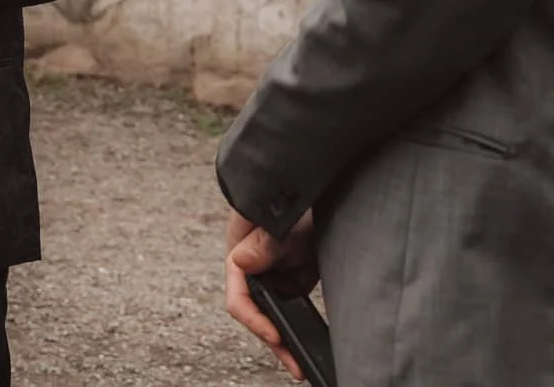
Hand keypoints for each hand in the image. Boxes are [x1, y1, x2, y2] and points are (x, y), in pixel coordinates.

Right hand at [224, 207, 317, 380]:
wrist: (314, 189)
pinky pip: (292, 305)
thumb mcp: (279, 223)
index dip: (256, 321)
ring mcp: (274, 274)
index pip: (239, 300)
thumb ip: (261, 243)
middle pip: (258, 313)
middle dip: (275, 340)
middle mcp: (254, 270)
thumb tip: (242, 262)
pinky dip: (300, 322)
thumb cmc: (291, 202)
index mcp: (240, 258)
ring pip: (275, 314)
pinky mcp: (293, 276)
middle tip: (294, 364)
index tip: (277, 337)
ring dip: (288, 336)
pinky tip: (311, 337)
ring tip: (301, 361)